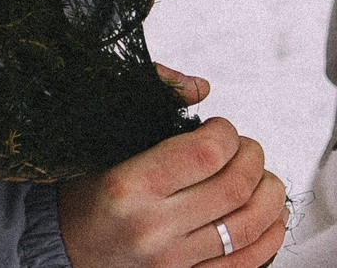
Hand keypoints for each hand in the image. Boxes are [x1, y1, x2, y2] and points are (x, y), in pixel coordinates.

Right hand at [57, 73, 286, 267]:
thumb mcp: (108, 138)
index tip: (218, 128)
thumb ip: (154, 100)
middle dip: (253, 156)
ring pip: (250, 225)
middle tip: (243, 148)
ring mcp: (171, 262)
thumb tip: (201, 86)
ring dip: (270, 193)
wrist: (65, 247)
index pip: (208, 152)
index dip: (227, 132)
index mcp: (129, 186)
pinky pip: (246, 263)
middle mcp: (152, 229)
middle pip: (237, 186)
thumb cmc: (90, 189)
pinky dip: (270, 236)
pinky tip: (271, 214)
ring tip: (261, 178)